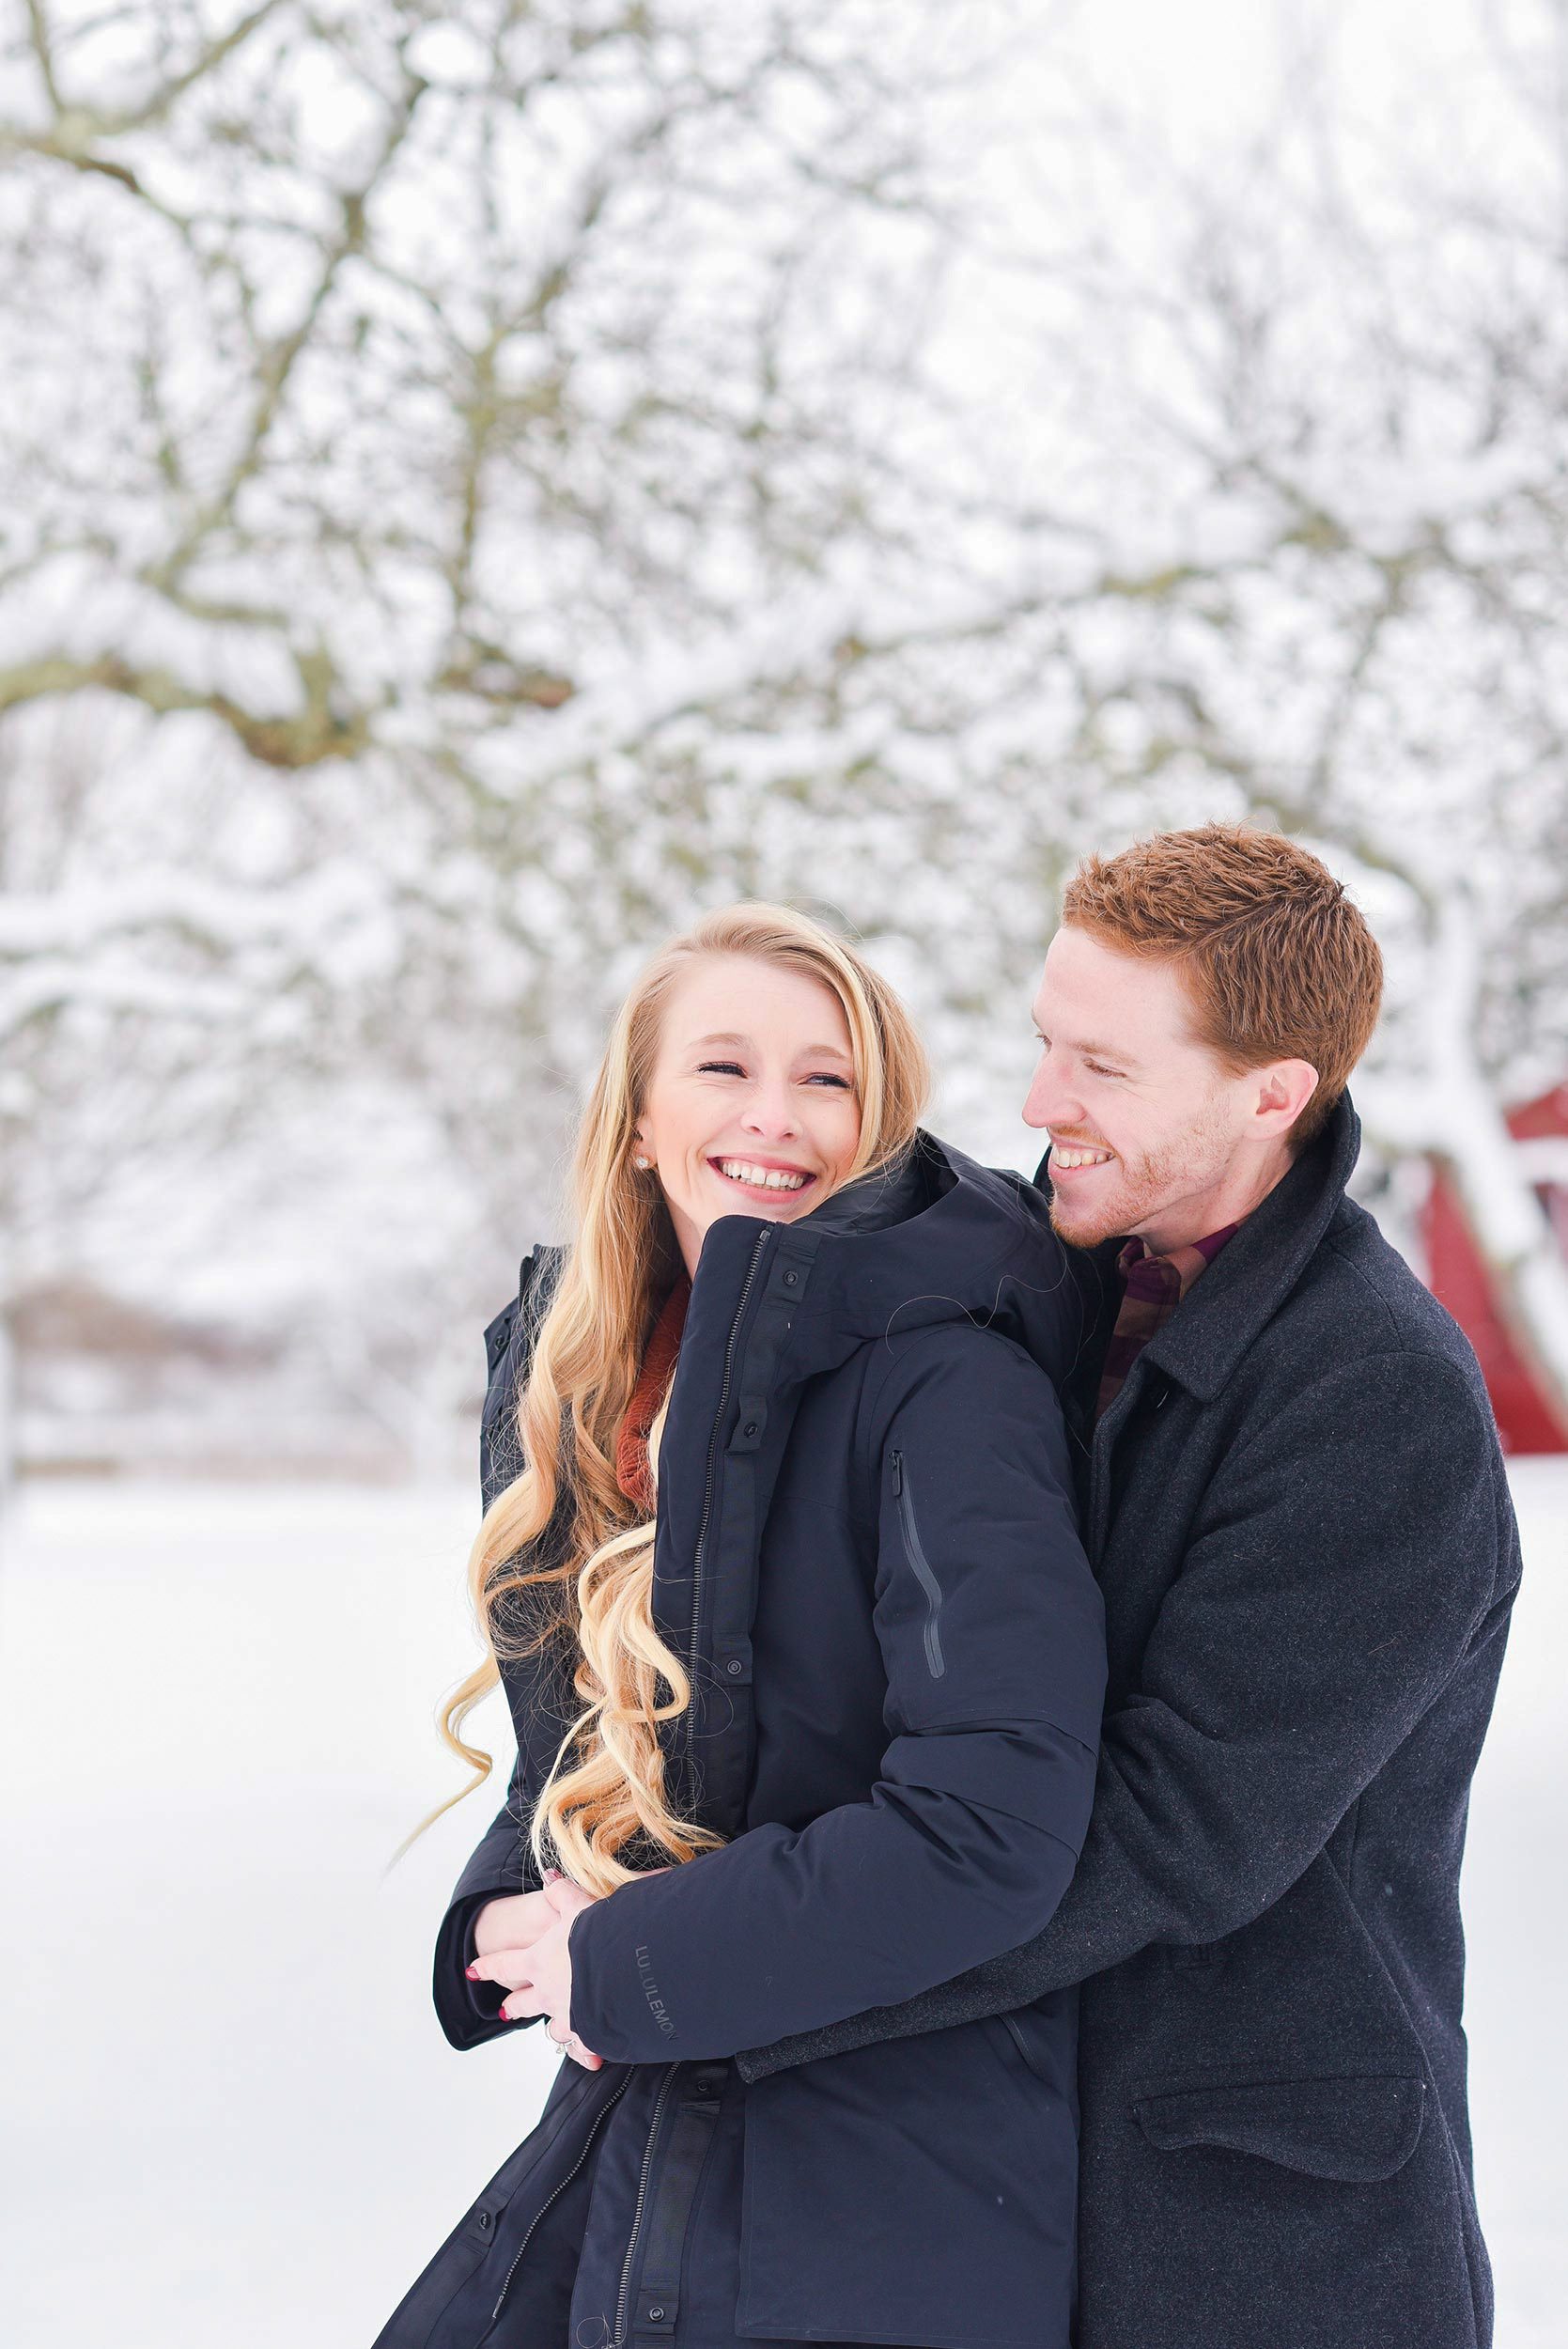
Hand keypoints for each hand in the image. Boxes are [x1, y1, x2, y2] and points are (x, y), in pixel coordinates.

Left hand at [467, 1871, 604, 2069]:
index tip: (474, 1969)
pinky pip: (583, 2048)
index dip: (489, 1966)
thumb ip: (561, 1892)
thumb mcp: (577, 1905)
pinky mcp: (592, 2034)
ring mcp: (569, 2017)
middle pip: (523, 2004)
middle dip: (514, 2005)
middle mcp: (548, 1993)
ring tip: (554, 2030)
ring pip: (553, 2029)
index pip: (505, 1963)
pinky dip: (586, 2050)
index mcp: (539, 1961)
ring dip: (552, 2028)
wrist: (625, 1969)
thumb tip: (549, 1877)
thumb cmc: (597, 1934)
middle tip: (506, 2011)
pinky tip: (591, 2055)